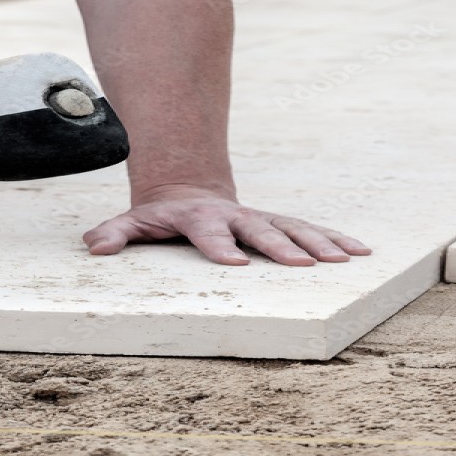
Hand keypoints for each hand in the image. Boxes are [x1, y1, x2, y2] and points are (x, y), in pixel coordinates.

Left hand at [83, 184, 370, 265]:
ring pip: (293, 227)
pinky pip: (309, 229)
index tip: (235, 264)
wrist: (187, 190)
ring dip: (319, 243)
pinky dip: (334, 238)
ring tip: (345, 259)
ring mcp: (259, 218)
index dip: (220, 247)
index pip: (209, 234)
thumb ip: (115, 233)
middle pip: (259, 231)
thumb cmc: (158, 216)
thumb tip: (95, 248)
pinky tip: (360, 250)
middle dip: (280, 247)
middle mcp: (235, 217)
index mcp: (200, 219)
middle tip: (301, 265)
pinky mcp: (277, 223)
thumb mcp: (133, 223)